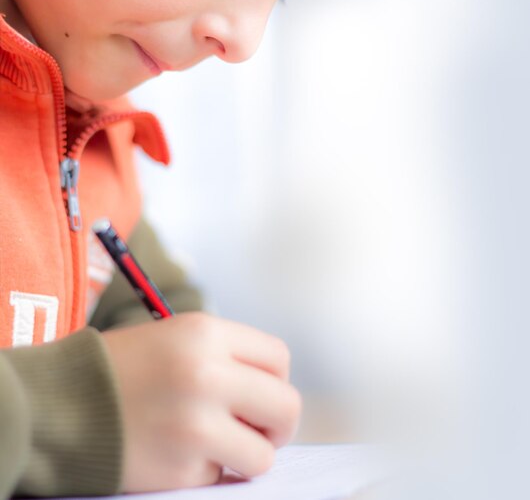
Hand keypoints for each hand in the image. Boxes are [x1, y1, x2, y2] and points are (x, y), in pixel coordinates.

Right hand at [101, 312, 301, 491]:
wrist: (61, 403)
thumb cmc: (125, 368)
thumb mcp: (178, 337)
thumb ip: (228, 356)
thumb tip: (273, 392)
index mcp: (206, 333)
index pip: (279, 358)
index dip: (275, 379)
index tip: (260, 394)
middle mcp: (207, 374)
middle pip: (286, 406)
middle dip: (279, 424)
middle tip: (261, 430)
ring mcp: (195, 424)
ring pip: (264, 454)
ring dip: (248, 454)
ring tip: (221, 445)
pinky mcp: (180, 468)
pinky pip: (221, 476)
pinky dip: (207, 470)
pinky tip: (179, 453)